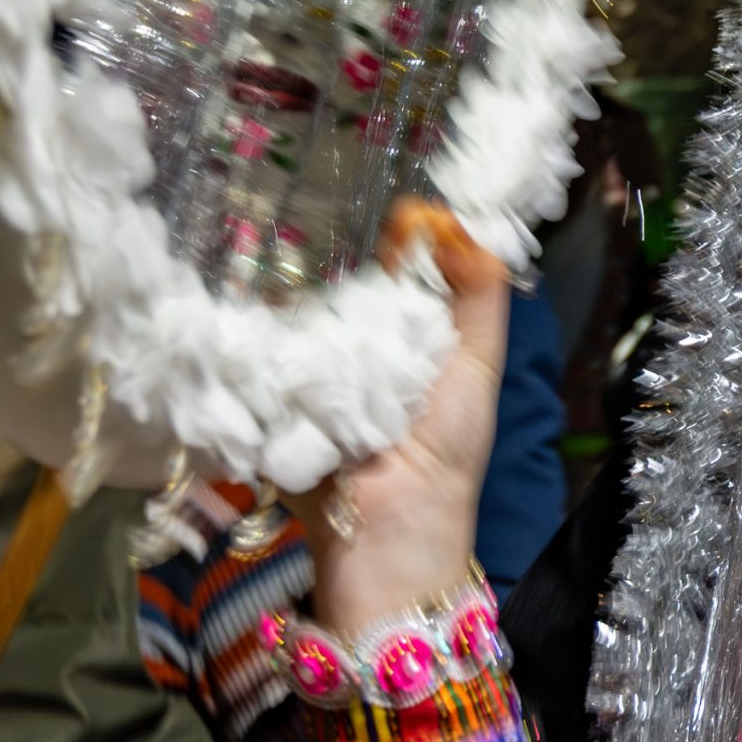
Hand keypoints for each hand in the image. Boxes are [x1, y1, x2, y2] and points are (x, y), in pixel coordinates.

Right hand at [293, 199, 509, 632]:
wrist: (392, 528)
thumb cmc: (447, 449)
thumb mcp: (477, 363)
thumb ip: (479, 296)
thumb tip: (455, 223)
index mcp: (414, 339)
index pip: (403, 273)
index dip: (403, 241)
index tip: (402, 213)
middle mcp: (363, 350)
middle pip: (346, 286)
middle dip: (340, 262)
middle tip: (335, 227)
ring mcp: (313, 372)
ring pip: (299, 314)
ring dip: (299, 298)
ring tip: (291, 265)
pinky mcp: (273, 396)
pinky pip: (263, 354)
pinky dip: (265, 337)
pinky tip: (263, 312)